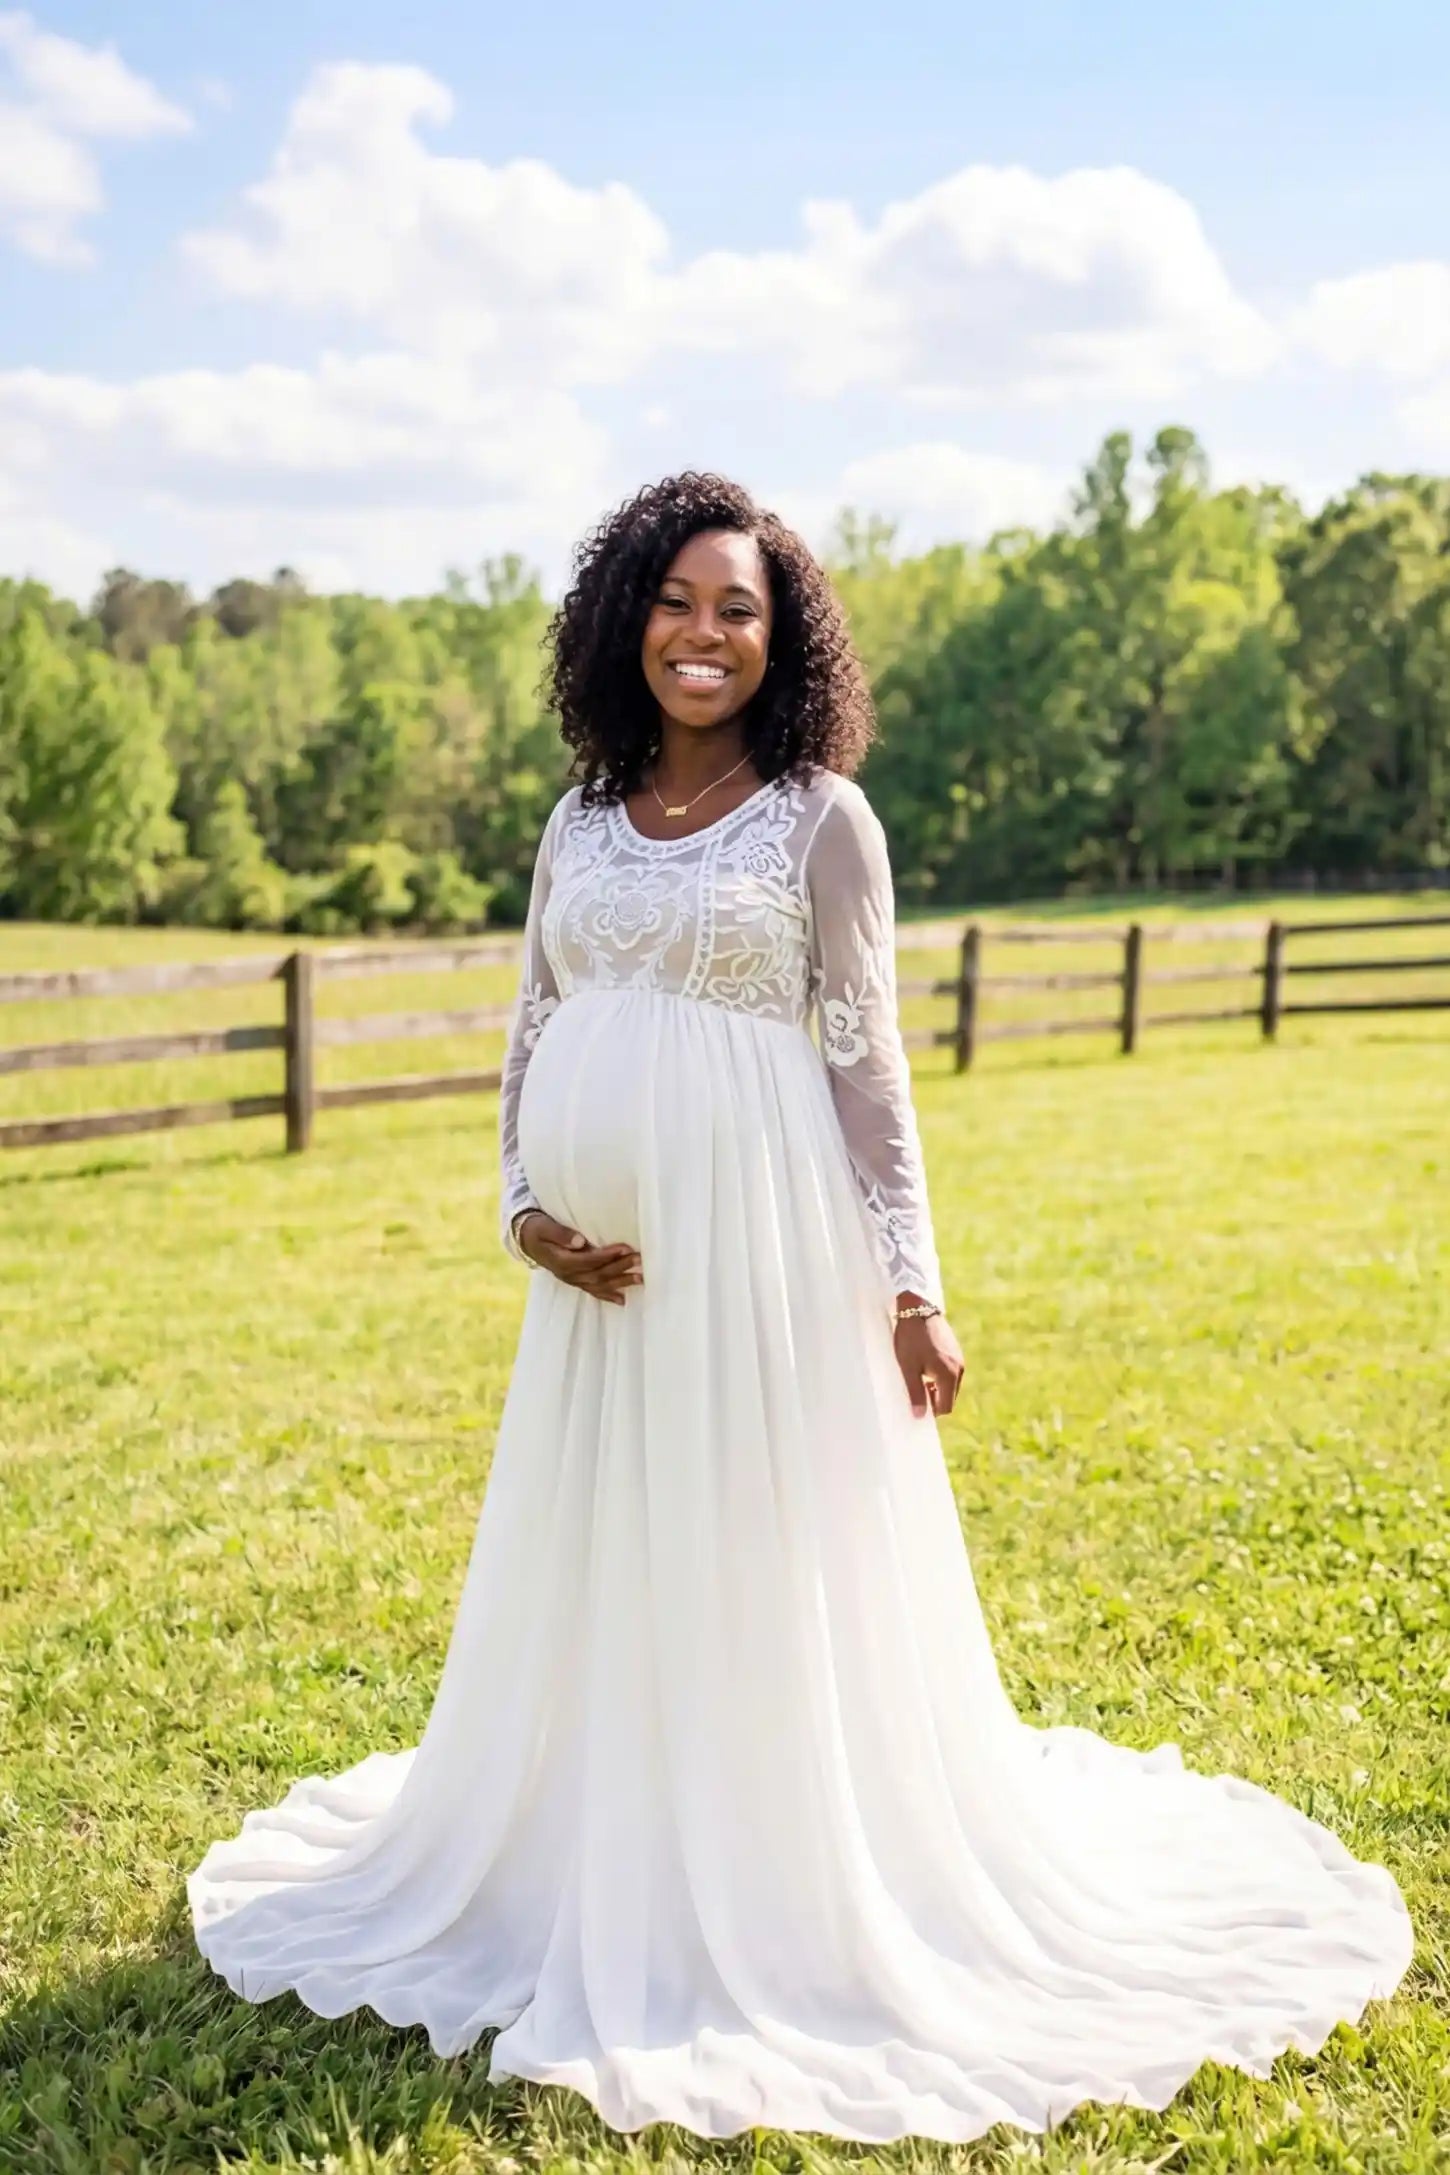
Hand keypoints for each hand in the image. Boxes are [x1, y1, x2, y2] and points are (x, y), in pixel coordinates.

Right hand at [516, 1211, 642, 1305]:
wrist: (527, 1240)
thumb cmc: (538, 1229)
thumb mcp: (544, 1227)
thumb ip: (561, 1234)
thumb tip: (580, 1241)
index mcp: (560, 1261)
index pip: (588, 1260)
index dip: (606, 1256)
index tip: (625, 1248)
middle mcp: (568, 1274)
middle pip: (597, 1274)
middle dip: (620, 1267)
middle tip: (639, 1259)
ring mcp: (572, 1280)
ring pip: (599, 1284)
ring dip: (620, 1282)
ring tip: (641, 1278)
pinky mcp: (576, 1280)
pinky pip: (593, 1291)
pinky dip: (608, 1295)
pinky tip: (623, 1299)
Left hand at [893, 1300, 963, 1419]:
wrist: (918, 1307)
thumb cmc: (911, 1338)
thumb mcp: (908, 1368)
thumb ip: (915, 1393)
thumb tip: (919, 1416)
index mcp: (949, 1375)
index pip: (946, 1407)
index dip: (931, 1411)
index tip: (915, 1403)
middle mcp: (959, 1368)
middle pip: (949, 1397)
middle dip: (934, 1399)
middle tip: (914, 1390)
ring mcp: (959, 1358)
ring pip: (950, 1384)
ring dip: (936, 1387)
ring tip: (917, 1376)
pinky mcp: (955, 1350)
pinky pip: (950, 1372)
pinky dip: (939, 1376)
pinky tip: (923, 1365)